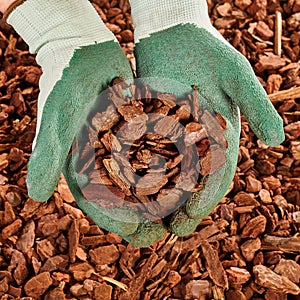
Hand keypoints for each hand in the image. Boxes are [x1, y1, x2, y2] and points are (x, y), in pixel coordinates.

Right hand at [7, 0, 168, 243]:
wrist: (84, 51)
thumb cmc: (66, 83)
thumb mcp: (58, 119)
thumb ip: (49, 156)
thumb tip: (36, 197)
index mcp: (81, 163)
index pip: (95, 201)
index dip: (113, 218)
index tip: (133, 232)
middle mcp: (103, 159)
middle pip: (123, 196)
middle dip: (140, 216)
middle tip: (161, 235)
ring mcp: (123, 145)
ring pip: (142, 177)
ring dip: (158, 197)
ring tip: (178, 213)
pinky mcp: (140, 129)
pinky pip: (156, 151)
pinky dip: (168, 165)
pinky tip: (185, 177)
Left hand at [129, 0, 284, 235]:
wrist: (174, 33)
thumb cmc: (208, 50)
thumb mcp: (236, 74)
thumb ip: (256, 105)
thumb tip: (278, 141)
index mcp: (221, 136)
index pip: (217, 174)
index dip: (206, 197)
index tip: (191, 216)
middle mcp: (198, 141)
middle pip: (192, 181)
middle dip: (183, 205)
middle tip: (170, 229)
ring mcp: (173, 136)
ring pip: (168, 173)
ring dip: (161, 197)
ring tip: (149, 219)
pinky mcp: (150, 126)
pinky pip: (145, 153)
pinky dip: (140, 171)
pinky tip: (130, 187)